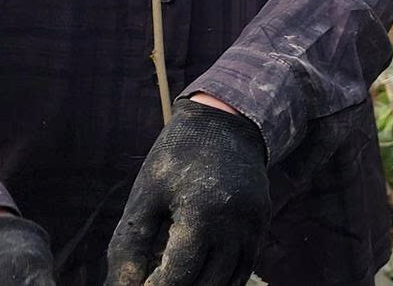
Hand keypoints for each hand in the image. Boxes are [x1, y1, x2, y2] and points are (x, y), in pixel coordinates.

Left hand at [104, 99, 269, 285]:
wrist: (226, 122)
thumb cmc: (176, 158)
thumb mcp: (145, 196)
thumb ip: (130, 246)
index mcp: (202, 212)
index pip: (177, 275)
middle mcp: (235, 224)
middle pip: (205, 285)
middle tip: (154, 283)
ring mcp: (254, 226)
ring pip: (228, 283)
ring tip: (174, 281)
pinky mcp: (262, 225)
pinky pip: (244, 269)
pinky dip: (221, 282)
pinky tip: (198, 279)